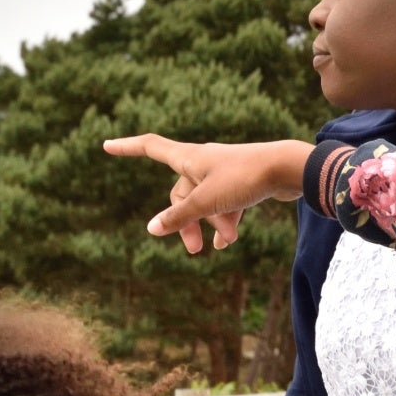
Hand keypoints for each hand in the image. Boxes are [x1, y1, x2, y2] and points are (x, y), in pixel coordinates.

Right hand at [103, 135, 313, 253]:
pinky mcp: (241, 182)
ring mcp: (223, 172)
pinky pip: (224, 204)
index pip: (150, 147)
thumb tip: (152, 229)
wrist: (289, 169)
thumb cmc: (245, 178)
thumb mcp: (207, 201)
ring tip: (224, 244)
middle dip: (186, 221)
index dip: (127, 148)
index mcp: (189, 157)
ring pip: (204, 202)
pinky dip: (224, 221)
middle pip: (181, 193)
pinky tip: (227, 242)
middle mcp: (203, 161)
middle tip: (193, 250)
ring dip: (211, 224)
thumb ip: (179, 216)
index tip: (106, 145)